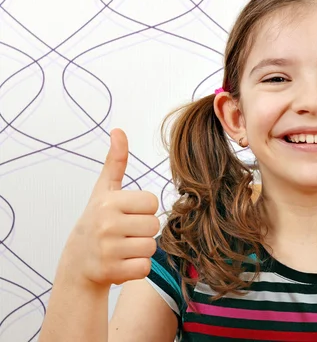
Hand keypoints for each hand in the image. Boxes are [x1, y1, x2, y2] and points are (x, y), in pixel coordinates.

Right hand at [63, 129, 159, 286]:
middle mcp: (107, 225)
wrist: (77, 262)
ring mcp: (108, 250)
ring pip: (151, 247)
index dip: (144, 210)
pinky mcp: (112, 272)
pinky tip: (122, 263)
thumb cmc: (96, 220)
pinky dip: (137, 268)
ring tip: (123, 248)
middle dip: (144, 230)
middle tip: (125, 233)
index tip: (128, 214)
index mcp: (109, 202)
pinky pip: (145, 268)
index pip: (152, 202)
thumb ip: (115, 161)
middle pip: (154, 225)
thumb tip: (119, 130)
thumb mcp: (104, 190)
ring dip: (141, 250)